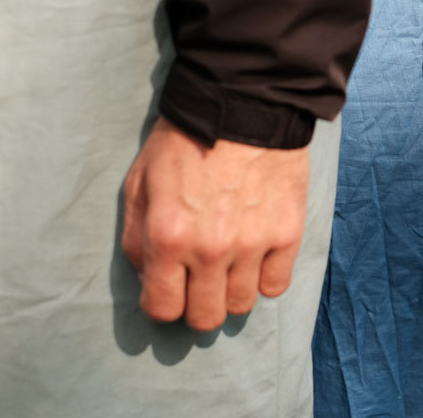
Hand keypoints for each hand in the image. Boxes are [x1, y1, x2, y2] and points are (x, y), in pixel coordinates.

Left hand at [121, 118, 308, 330]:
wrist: (244, 104)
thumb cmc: (186, 140)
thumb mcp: (140, 182)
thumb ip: (136, 237)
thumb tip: (149, 277)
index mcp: (167, 237)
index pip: (162, 310)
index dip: (162, 303)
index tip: (169, 287)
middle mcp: (209, 249)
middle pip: (205, 318)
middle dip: (197, 304)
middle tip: (199, 280)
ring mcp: (252, 244)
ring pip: (241, 306)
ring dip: (231, 291)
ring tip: (229, 265)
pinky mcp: (287, 233)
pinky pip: (276, 286)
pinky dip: (264, 278)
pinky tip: (256, 257)